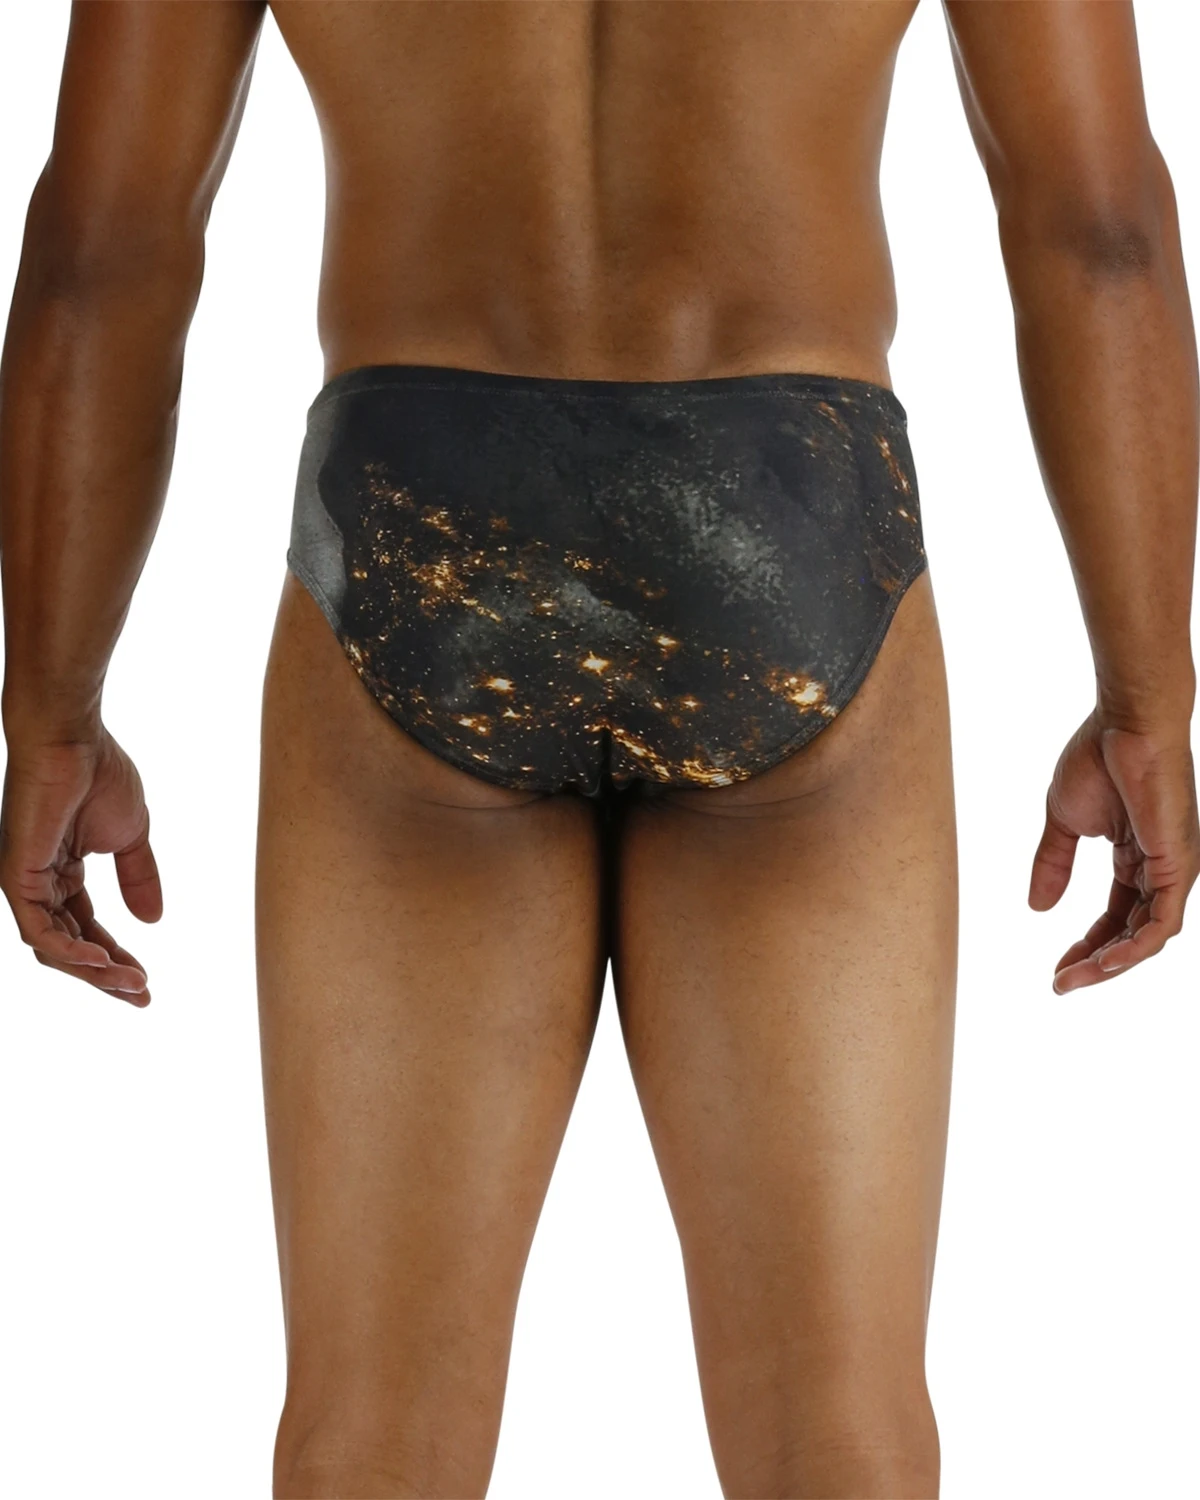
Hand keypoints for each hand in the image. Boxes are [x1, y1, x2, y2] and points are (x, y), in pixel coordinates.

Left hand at [0, 728, 161, 1003]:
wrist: (73, 740)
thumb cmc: (99, 774)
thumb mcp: (131, 836)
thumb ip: (139, 878)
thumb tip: (154, 920)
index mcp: (62, 874)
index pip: (87, 930)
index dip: (117, 959)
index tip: (148, 983)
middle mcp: (38, 884)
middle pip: (71, 947)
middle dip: (107, 976)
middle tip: (141, 996)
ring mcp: (24, 882)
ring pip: (55, 947)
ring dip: (94, 971)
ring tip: (131, 983)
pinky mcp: (15, 876)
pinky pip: (39, 929)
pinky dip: (70, 951)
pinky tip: (102, 962)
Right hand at [1028, 711, 1199, 992]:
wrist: (1126, 725)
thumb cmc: (1098, 758)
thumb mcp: (1063, 821)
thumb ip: (1053, 864)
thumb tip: (1037, 908)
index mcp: (1135, 856)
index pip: (1115, 916)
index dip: (1086, 945)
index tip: (1055, 969)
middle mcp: (1159, 869)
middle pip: (1131, 933)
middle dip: (1096, 963)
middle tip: (1061, 984)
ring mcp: (1173, 868)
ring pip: (1148, 936)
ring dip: (1112, 964)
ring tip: (1075, 978)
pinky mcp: (1179, 865)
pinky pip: (1162, 923)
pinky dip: (1135, 947)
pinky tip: (1105, 961)